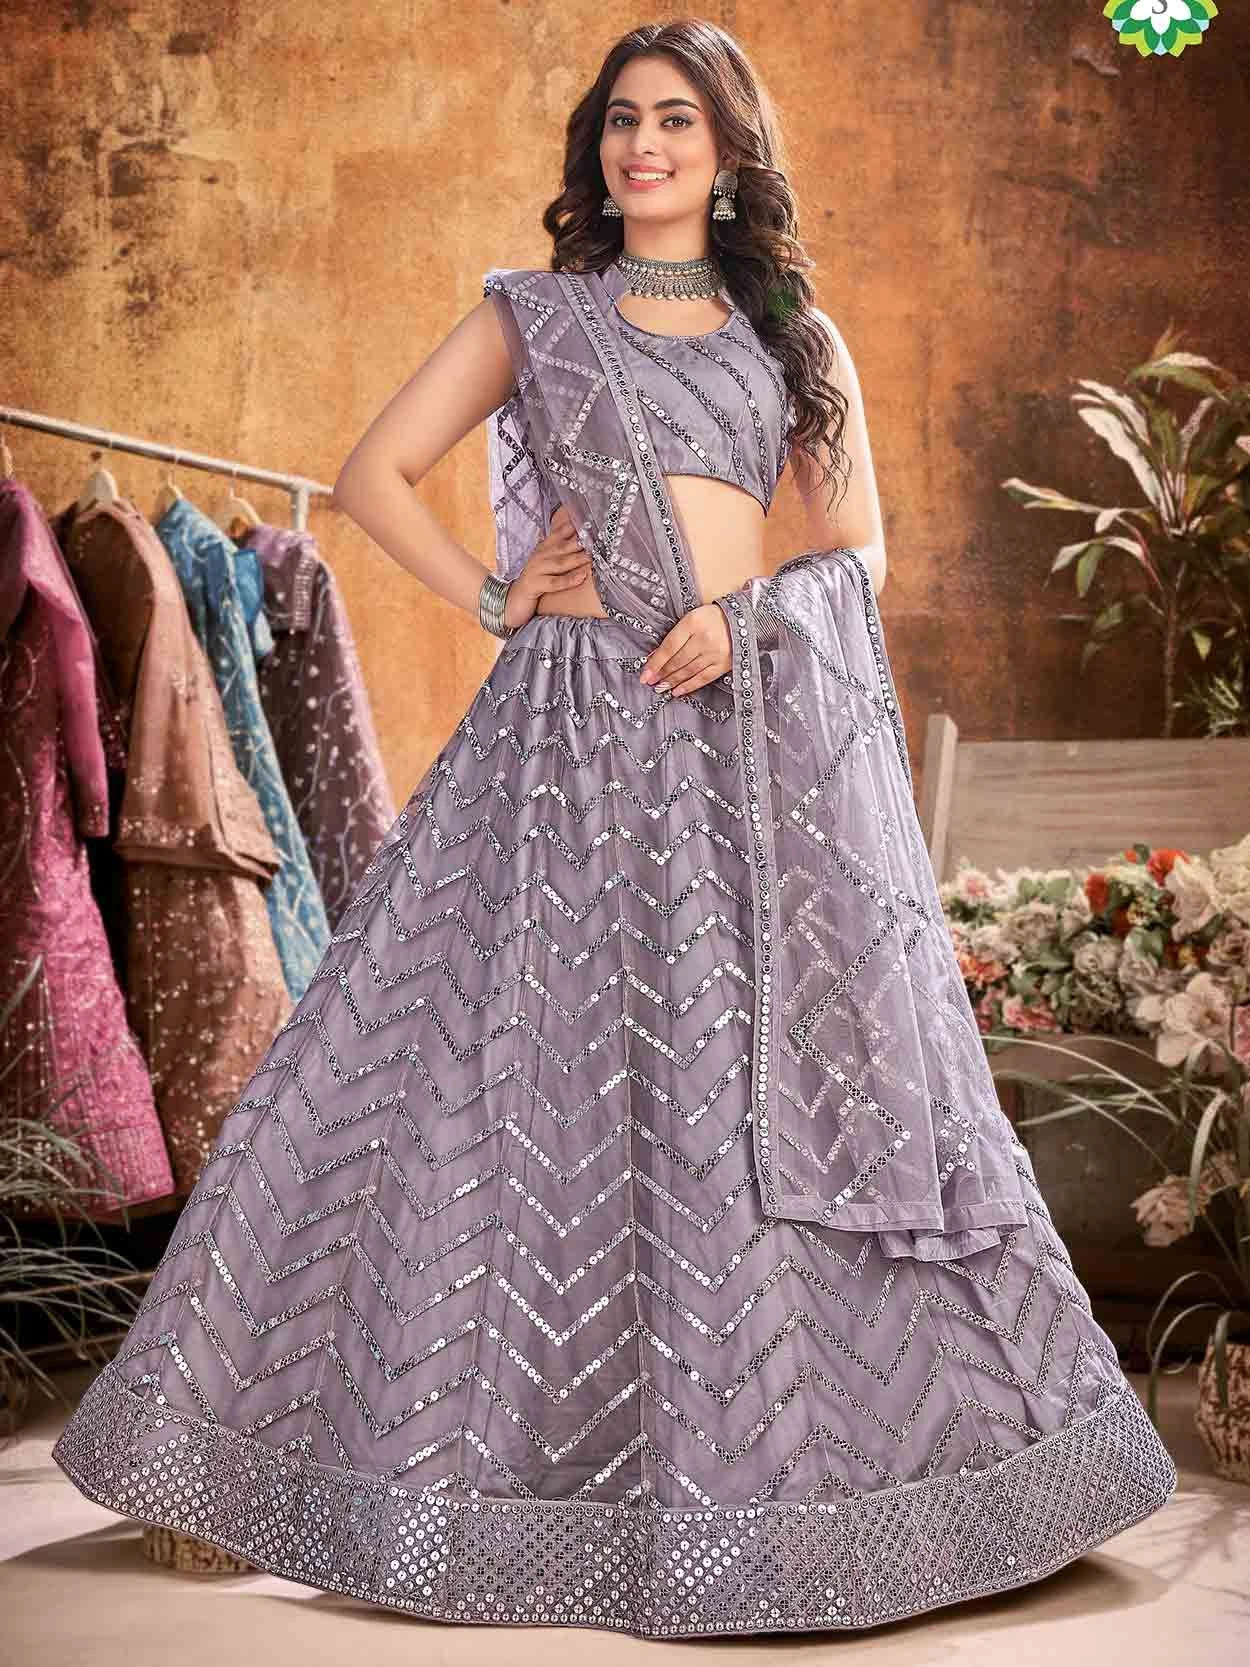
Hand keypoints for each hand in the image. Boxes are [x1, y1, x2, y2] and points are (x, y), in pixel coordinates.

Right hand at [501, 503, 592, 629]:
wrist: (513, 601)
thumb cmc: (536, 581)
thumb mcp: (546, 563)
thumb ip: (560, 551)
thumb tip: (580, 540)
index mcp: (543, 548)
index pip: (560, 533)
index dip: (574, 525)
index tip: (590, 520)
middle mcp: (539, 556)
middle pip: (563, 546)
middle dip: (580, 541)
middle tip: (598, 537)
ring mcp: (535, 570)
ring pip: (560, 563)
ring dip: (577, 559)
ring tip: (593, 555)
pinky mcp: (534, 585)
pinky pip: (554, 582)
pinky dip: (569, 579)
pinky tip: (582, 576)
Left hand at [638, 603, 731, 698]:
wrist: (743, 619)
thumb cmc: (712, 618)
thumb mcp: (691, 618)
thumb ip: (675, 635)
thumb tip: (655, 656)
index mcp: (693, 622)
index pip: (669, 646)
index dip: (656, 662)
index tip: (645, 674)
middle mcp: (704, 638)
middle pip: (678, 660)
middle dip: (662, 673)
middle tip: (651, 682)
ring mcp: (715, 652)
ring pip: (689, 670)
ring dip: (672, 681)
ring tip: (661, 687)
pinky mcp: (724, 664)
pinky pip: (703, 678)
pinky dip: (689, 686)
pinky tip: (678, 691)